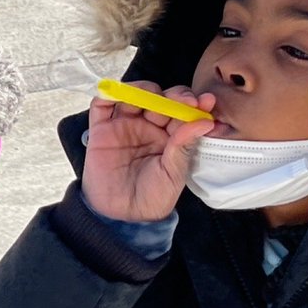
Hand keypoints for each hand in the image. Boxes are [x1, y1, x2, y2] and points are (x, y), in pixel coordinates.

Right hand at [80, 81, 215, 221]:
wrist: (121, 217)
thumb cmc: (152, 197)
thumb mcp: (173, 174)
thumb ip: (184, 146)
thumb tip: (205, 122)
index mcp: (171, 134)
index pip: (184, 111)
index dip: (195, 104)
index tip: (206, 102)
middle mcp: (149, 124)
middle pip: (162, 98)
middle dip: (175, 95)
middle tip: (186, 101)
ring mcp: (125, 124)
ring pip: (135, 94)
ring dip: (145, 89)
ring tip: (153, 97)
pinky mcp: (101, 129)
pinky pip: (101, 105)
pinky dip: (107, 94)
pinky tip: (117, 93)